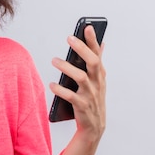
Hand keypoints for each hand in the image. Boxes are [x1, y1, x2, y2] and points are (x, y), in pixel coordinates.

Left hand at [50, 25, 106, 141]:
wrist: (95, 127)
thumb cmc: (93, 98)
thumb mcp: (98, 80)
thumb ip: (98, 62)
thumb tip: (102, 43)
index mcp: (100, 75)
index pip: (98, 54)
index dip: (93, 40)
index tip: (87, 27)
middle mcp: (97, 83)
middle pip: (92, 62)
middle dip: (82, 49)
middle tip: (69, 38)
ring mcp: (90, 95)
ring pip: (80, 78)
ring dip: (66, 68)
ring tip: (54, 60)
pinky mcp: (82, 106)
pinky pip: (71, 96)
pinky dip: (60, 90)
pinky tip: (52, 84)